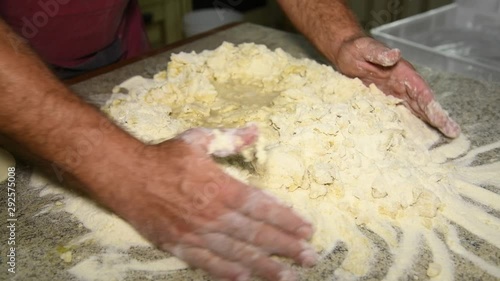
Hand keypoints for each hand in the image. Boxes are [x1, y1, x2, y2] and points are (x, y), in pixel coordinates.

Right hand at [98, 125, 317, 280]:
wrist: (126, 174)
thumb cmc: (165, 156)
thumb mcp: (200, 140)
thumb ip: (231, 139)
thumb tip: (256, 130)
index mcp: (221, 187)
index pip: (262, 207)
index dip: (287, 219)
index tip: (307, 230)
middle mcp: (213, 213)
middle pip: (256, 234)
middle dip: (286, 247)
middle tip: (310, 258)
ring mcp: (196, 233)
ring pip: (237, 253)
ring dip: (264, 266)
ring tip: (287, 277)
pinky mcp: (179, 245)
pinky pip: (207, 263)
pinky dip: (227, 273)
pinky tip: (245, 279)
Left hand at [334, 36, 460, 137]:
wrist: (347, 53)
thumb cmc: (357, 49)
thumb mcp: (366, 49)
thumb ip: (380, 53)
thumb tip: (395, 54)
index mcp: (403, 73)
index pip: (421, 91)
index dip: (432, 106)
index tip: (442, 119)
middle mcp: (403, 84)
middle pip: (423, 103)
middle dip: (438, 117)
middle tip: (453, 133)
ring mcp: (396, 93)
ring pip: (416, 109)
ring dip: (428, 122)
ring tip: (443, 137)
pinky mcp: (386, 99)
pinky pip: (400, 112)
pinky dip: (410, 122)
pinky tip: (415, 136)